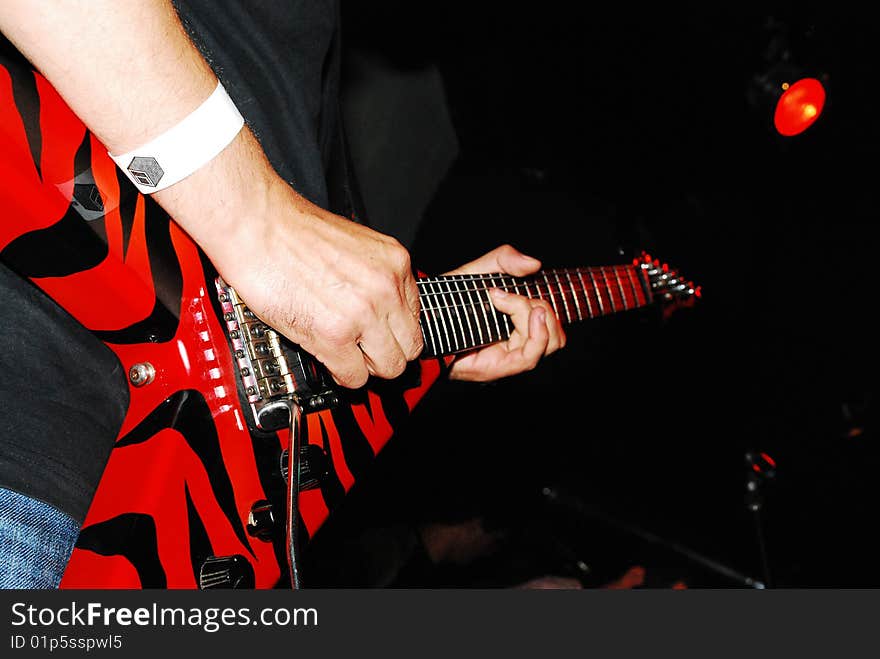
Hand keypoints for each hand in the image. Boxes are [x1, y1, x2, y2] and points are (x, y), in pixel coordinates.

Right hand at [159, 132, 423, 389]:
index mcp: (395, 264)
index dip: (395, 330)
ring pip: (389, 366)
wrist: (257, 226)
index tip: (381, 334)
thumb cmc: (294, 232)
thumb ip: (377, 277)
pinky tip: (330, 359)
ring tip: (347, 356)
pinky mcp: (334, 335)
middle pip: (410, 347)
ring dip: (367, 367)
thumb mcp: (358, 247)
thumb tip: (385, 309)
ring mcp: (363, 314)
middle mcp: (386, 289)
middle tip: (365, 351)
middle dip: (386, 353)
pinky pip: (355, 376)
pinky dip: (342, 375)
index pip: (416, 316)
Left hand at [444, 244, 565, 381]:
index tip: (508, 289)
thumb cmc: (448, 300)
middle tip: (511, 299)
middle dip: (542, 310)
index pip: (555, 326)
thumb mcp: (478, 272)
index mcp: (517, 326)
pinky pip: (528, 358)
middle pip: (557, 337)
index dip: (545, 305)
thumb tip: (534, 264)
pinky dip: (530, 334)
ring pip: (547, 345)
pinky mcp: (496, 368)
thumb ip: (504, 261)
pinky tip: (512, 311)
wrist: (420, 318)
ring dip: (533, 318)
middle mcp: (516, 346)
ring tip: (506, 303)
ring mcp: (508, 359)